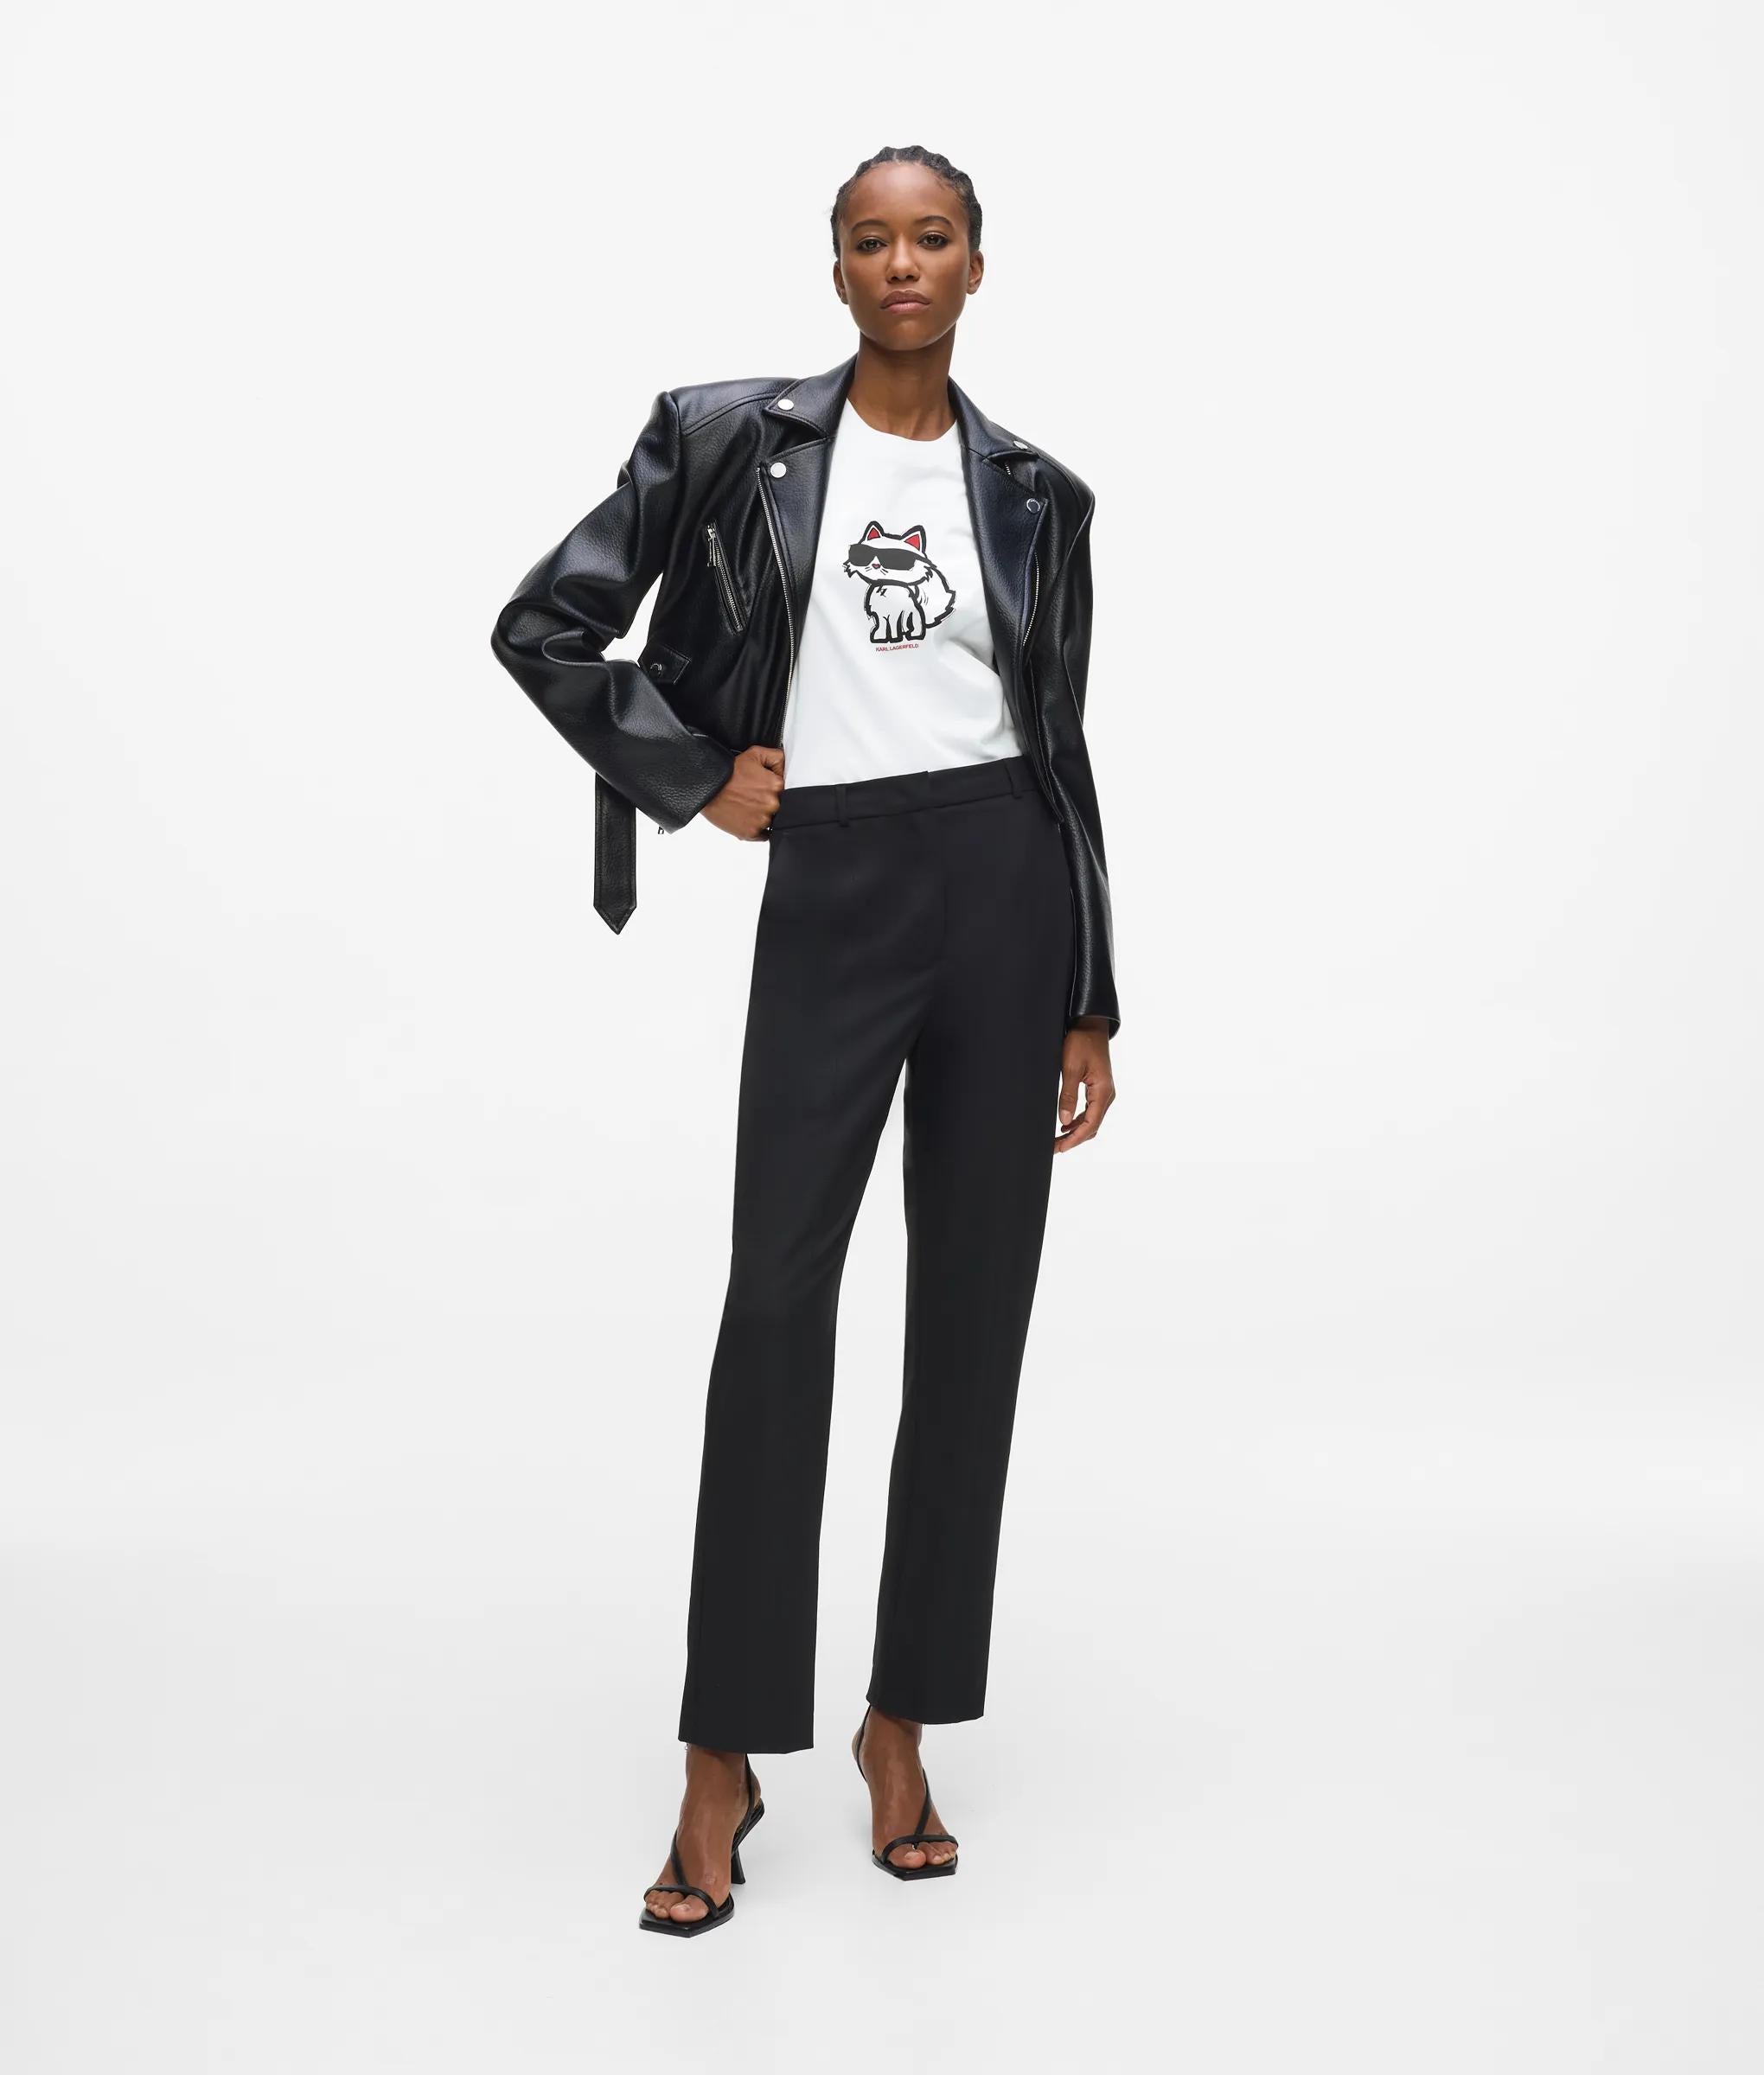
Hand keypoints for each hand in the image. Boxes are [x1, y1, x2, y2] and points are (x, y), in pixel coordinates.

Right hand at [701, 745, 784, 839]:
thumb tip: (785, 765)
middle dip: (767, 802)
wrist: (707, 787)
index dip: (772, 788)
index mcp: (776, 786)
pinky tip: (746, 817)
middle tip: (752, 796)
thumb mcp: (754, 754)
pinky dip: (756, 828)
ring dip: (761, 815)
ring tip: (746, 806)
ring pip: (770, 820)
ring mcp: (762, 820)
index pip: (784, 790)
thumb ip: (776, 757)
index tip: (762, 787)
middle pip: (778, 806)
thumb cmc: (728, 772)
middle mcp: (772, 804)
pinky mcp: (751, 833)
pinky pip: (761, 834)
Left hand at [1055, 1023, 1114, 1152]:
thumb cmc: (1081, 1042)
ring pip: (1091, 1120)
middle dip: (1074, 1139)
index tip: (1059, 1148)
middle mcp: (1107, 1095)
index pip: (1090, 1124)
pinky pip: (1090, 1111)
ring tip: (1057, 1139)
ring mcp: (1104, 1092)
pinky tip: (1065, 1124)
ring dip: (1075, 1131)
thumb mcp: (1071, 1069)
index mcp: (1103, 1091)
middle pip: (1092, 1126)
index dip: (1074, 1139)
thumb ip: (1068, 1096)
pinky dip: (1078, 1121)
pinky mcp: (1098, 1088)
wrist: (1090, 1025)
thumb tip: (1063, 1120)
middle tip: (1054, 1147)